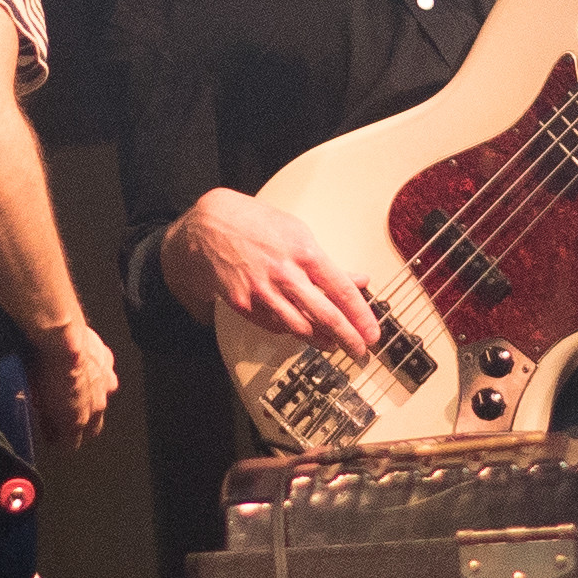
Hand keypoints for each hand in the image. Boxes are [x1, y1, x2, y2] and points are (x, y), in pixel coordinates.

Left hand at [23, 318, 118, 449]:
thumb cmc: (45, 367)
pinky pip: (104, 375)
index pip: (73, 443)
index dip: (60, 442)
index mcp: (77, 418)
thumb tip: (41, 423)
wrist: (61, 336)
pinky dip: (96, 376)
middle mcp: (97, 404)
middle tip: (63, 420)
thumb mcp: (34, 400)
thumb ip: (42, 417)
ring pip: (102, 401)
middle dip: (80, 428)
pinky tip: (82, 368)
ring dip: (90, 401)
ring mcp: (105, 383)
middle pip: (93, 427)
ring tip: (73, 392)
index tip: (51, 437)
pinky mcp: (107, 361)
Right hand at [164, 188, 379, 360]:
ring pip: (300, 327)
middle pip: (325, 315)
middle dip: (348, 338)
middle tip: (360, 351)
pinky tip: (303, 332)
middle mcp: (285, 274)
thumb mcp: (297, 233)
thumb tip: (358, 279)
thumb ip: (328, 263)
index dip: (361, 316)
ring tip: (335, 345)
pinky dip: (291, 331)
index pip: (341, 290)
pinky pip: (274, 326)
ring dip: (321, 341)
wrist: (205, 229)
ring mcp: (262, 292)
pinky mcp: (243, 304)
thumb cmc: (254, 225)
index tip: (372, 332)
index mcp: (304, 252)